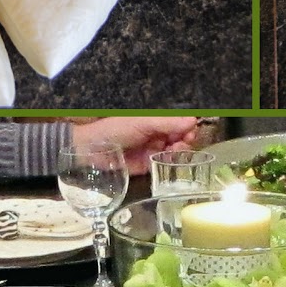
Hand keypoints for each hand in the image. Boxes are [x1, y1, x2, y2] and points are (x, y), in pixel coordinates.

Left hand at [71, 117, 198, 174]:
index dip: (188, 127)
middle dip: (185, 141)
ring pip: (177, 152)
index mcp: (156, 120)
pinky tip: (168, 163)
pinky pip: (167, 166)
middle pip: (182, 138)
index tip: (190, 132)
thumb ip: (167, 122)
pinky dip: (171, 165)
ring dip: (179, 153)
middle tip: (181, 144)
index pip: (180, 122)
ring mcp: (155, 150)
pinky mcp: (151, 166)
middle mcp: (158, 134)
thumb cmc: (115, 130)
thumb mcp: (142, 122)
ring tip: (171, 153)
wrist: (92, 150)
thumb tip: (193, 120)